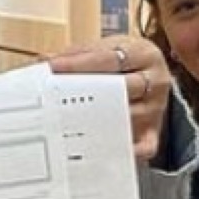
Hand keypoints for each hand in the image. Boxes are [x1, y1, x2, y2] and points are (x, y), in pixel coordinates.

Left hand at [51, 34, 172, 161]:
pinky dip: (119, 150)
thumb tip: (43, 63)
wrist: (154, 79)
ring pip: (125, 118)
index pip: (109, 58)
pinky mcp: (153, 134)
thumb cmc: (124, 63)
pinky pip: (141, 148)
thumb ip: (76, 55)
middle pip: (121, 88)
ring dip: (94, 121)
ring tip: (64, 122)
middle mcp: (155, 82)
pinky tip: (95, 149)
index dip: (78, 63)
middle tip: (55, 97)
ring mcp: (155, 110)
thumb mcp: (105, 48)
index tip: (52, 68)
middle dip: (85, 92)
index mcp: (143, 54)